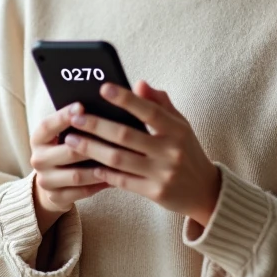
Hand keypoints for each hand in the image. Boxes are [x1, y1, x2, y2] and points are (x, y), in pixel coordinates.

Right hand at [29, 101, 110, 225]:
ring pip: (77, 175)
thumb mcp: (64, 133)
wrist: (53, 182)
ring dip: (100, 168)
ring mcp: (45, 181)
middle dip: (91, 145)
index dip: (63, 116)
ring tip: (120, 161)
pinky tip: (116, 178)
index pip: (48, 125)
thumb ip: (77, 121)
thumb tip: (100, 104)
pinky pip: (82, 191)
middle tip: (115, 138)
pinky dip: (100, 184)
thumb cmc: (65, 148)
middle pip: (67, 151)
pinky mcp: (56, 197)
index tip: (81, 106)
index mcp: (38, 139)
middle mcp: (38, 159)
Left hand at [66, 80, 221, 227]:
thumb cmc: (187, 150)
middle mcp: (171, 150)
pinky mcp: (154, 192)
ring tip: (71, 140)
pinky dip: (104, 172)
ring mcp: (162, 173)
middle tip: (75, 117)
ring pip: (119, 159)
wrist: (204, 190)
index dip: (126, 99)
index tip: (102, 88)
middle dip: (97, 125)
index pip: (149, 110)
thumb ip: (160, 103)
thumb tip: (139, 83)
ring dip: (92, 149)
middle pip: (126, 135)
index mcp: (177, 129)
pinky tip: (88, 163)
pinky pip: (122, 181)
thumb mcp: (181, 125)